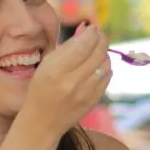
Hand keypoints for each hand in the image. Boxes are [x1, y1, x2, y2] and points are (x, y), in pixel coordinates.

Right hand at [21, 22, 110, 138]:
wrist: (43, 122)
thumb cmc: (41, 88)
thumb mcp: (47, 64)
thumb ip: (67, 46)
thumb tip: (87, 28)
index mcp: (56, 70)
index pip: (83, 46)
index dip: (92, 33)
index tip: (93, 28)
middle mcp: (72, 82)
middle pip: (98, 53)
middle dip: (101, 39)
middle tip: (99, 35)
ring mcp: (86, 93)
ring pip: (106, 64)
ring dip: (104, 53)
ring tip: (96, 51)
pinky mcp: (95, 100)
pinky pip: (107, 77)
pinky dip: (105, 68)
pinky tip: (97, 66)